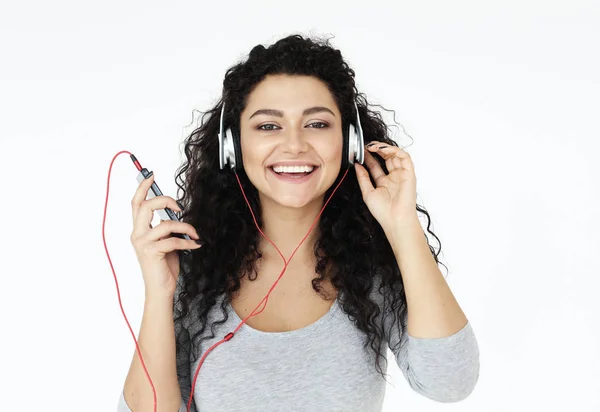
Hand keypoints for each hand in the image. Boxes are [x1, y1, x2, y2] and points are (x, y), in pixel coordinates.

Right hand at [129, 172, 201, 298]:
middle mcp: (137, 234)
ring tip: (194, 234)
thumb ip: (167, 228)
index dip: (143, 188)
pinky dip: (188, 242)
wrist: (161, 289)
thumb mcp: (166, 242)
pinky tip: (195, 245)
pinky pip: (174, 240)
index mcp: (139, 230)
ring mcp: (143, 243)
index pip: (136, 204)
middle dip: (165, 200)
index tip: (152, 175)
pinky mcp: (151, 252)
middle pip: (146, 206)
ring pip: (166, 224)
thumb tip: (178, 213)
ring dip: (185, 227)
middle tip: (179, 206)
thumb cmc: (164, 266)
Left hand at [354, 142, 417, 229]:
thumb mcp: (367, 192)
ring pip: (395, 154)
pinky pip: (405, 157)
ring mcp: (401, 174)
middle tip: (367, 146)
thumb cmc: (383, 211)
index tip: (360, 151)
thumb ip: (363, 178)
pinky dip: (395, 150)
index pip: (375, 165)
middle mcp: (393, 177)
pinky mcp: (409, 173)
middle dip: (376, 149)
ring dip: (384, 147)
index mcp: (384, 182)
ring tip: (373, 146)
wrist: (395, 219)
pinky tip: (384, 150)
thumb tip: (357, 165)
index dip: (368, 157)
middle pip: (386, 157)